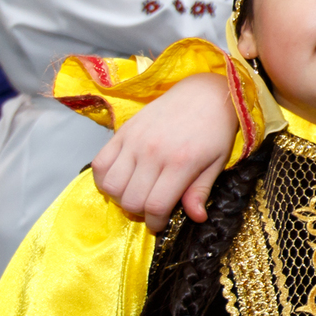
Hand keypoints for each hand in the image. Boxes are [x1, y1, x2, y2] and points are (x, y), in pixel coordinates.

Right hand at [91, 72, 237, 229]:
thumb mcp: (216, 163)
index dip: (155, 222)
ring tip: (136, 193)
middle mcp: (153, 152)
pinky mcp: (122, 131)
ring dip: (120, 197)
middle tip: (150, 207)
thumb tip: (196, 218)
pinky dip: (103, 179)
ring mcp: (134, 141)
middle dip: (139, 212)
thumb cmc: (215, 130)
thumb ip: (201, 191)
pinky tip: (120, 179)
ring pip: (110, 185)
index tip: (159, 222)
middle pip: (130, 200)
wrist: (203, 93)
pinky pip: (99, 163)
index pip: (154, 206)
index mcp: (180, 163)